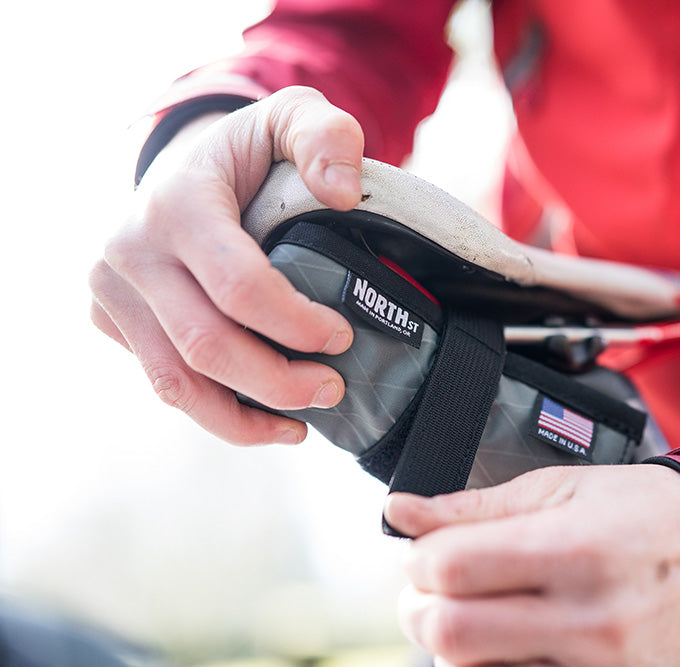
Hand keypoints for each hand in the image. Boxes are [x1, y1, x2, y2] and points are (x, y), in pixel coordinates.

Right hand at [89, 86, 363, 444]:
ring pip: (176, 382)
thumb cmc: (250, 152)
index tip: (342, 337)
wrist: (187, 168)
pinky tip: (264, 420)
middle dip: (278, 382)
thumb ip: (327, 138)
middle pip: (206, 345)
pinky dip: (216, 414)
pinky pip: (165, 384)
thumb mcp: (294, 118)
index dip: (297, 324)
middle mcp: (131, 249)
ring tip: (301, 424)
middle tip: (332, 390)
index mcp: (178, 203)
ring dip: (244, 417)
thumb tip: (343, 196)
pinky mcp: (111, 320)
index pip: (239, 285)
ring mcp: (113, 290)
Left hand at [385, 464, 679, 666]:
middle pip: (450, 633)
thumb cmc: (641, 512)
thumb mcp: (560, 488)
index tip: (425, 553)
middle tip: (432, 589)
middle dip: (420, 608)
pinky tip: (508, 642)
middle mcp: (590, 618)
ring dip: (454, 644)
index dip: (418, 559)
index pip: (451, 567)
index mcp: (575, 548)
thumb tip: (399, 512)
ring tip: (478, 612)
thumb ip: (472, 507)